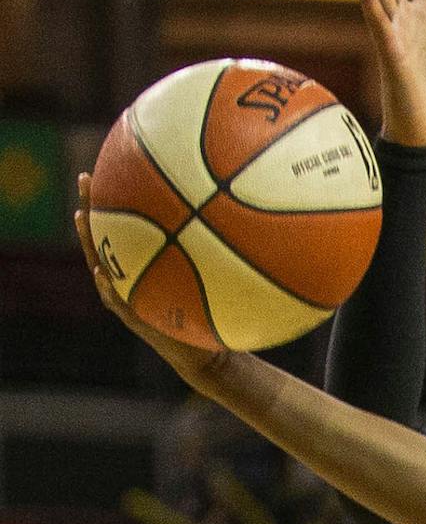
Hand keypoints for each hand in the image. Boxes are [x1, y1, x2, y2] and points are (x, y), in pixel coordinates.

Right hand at [74, 179, 223, 387]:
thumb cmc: (212, 314)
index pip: (124, 227)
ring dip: (91, 242)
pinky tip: (102, 274)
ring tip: (82, 218)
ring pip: (102, 266)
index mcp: (143, 265)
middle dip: (93, 208)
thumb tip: (245, 220)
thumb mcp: (215, 279)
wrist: (209, 356)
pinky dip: (109, 288)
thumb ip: (218, 254)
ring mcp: (127, 298)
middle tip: (87, 179)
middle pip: (104, 238)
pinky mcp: (135, 320)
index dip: (114, 199)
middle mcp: (129, 278)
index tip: (110, 168)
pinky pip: (117, 302)